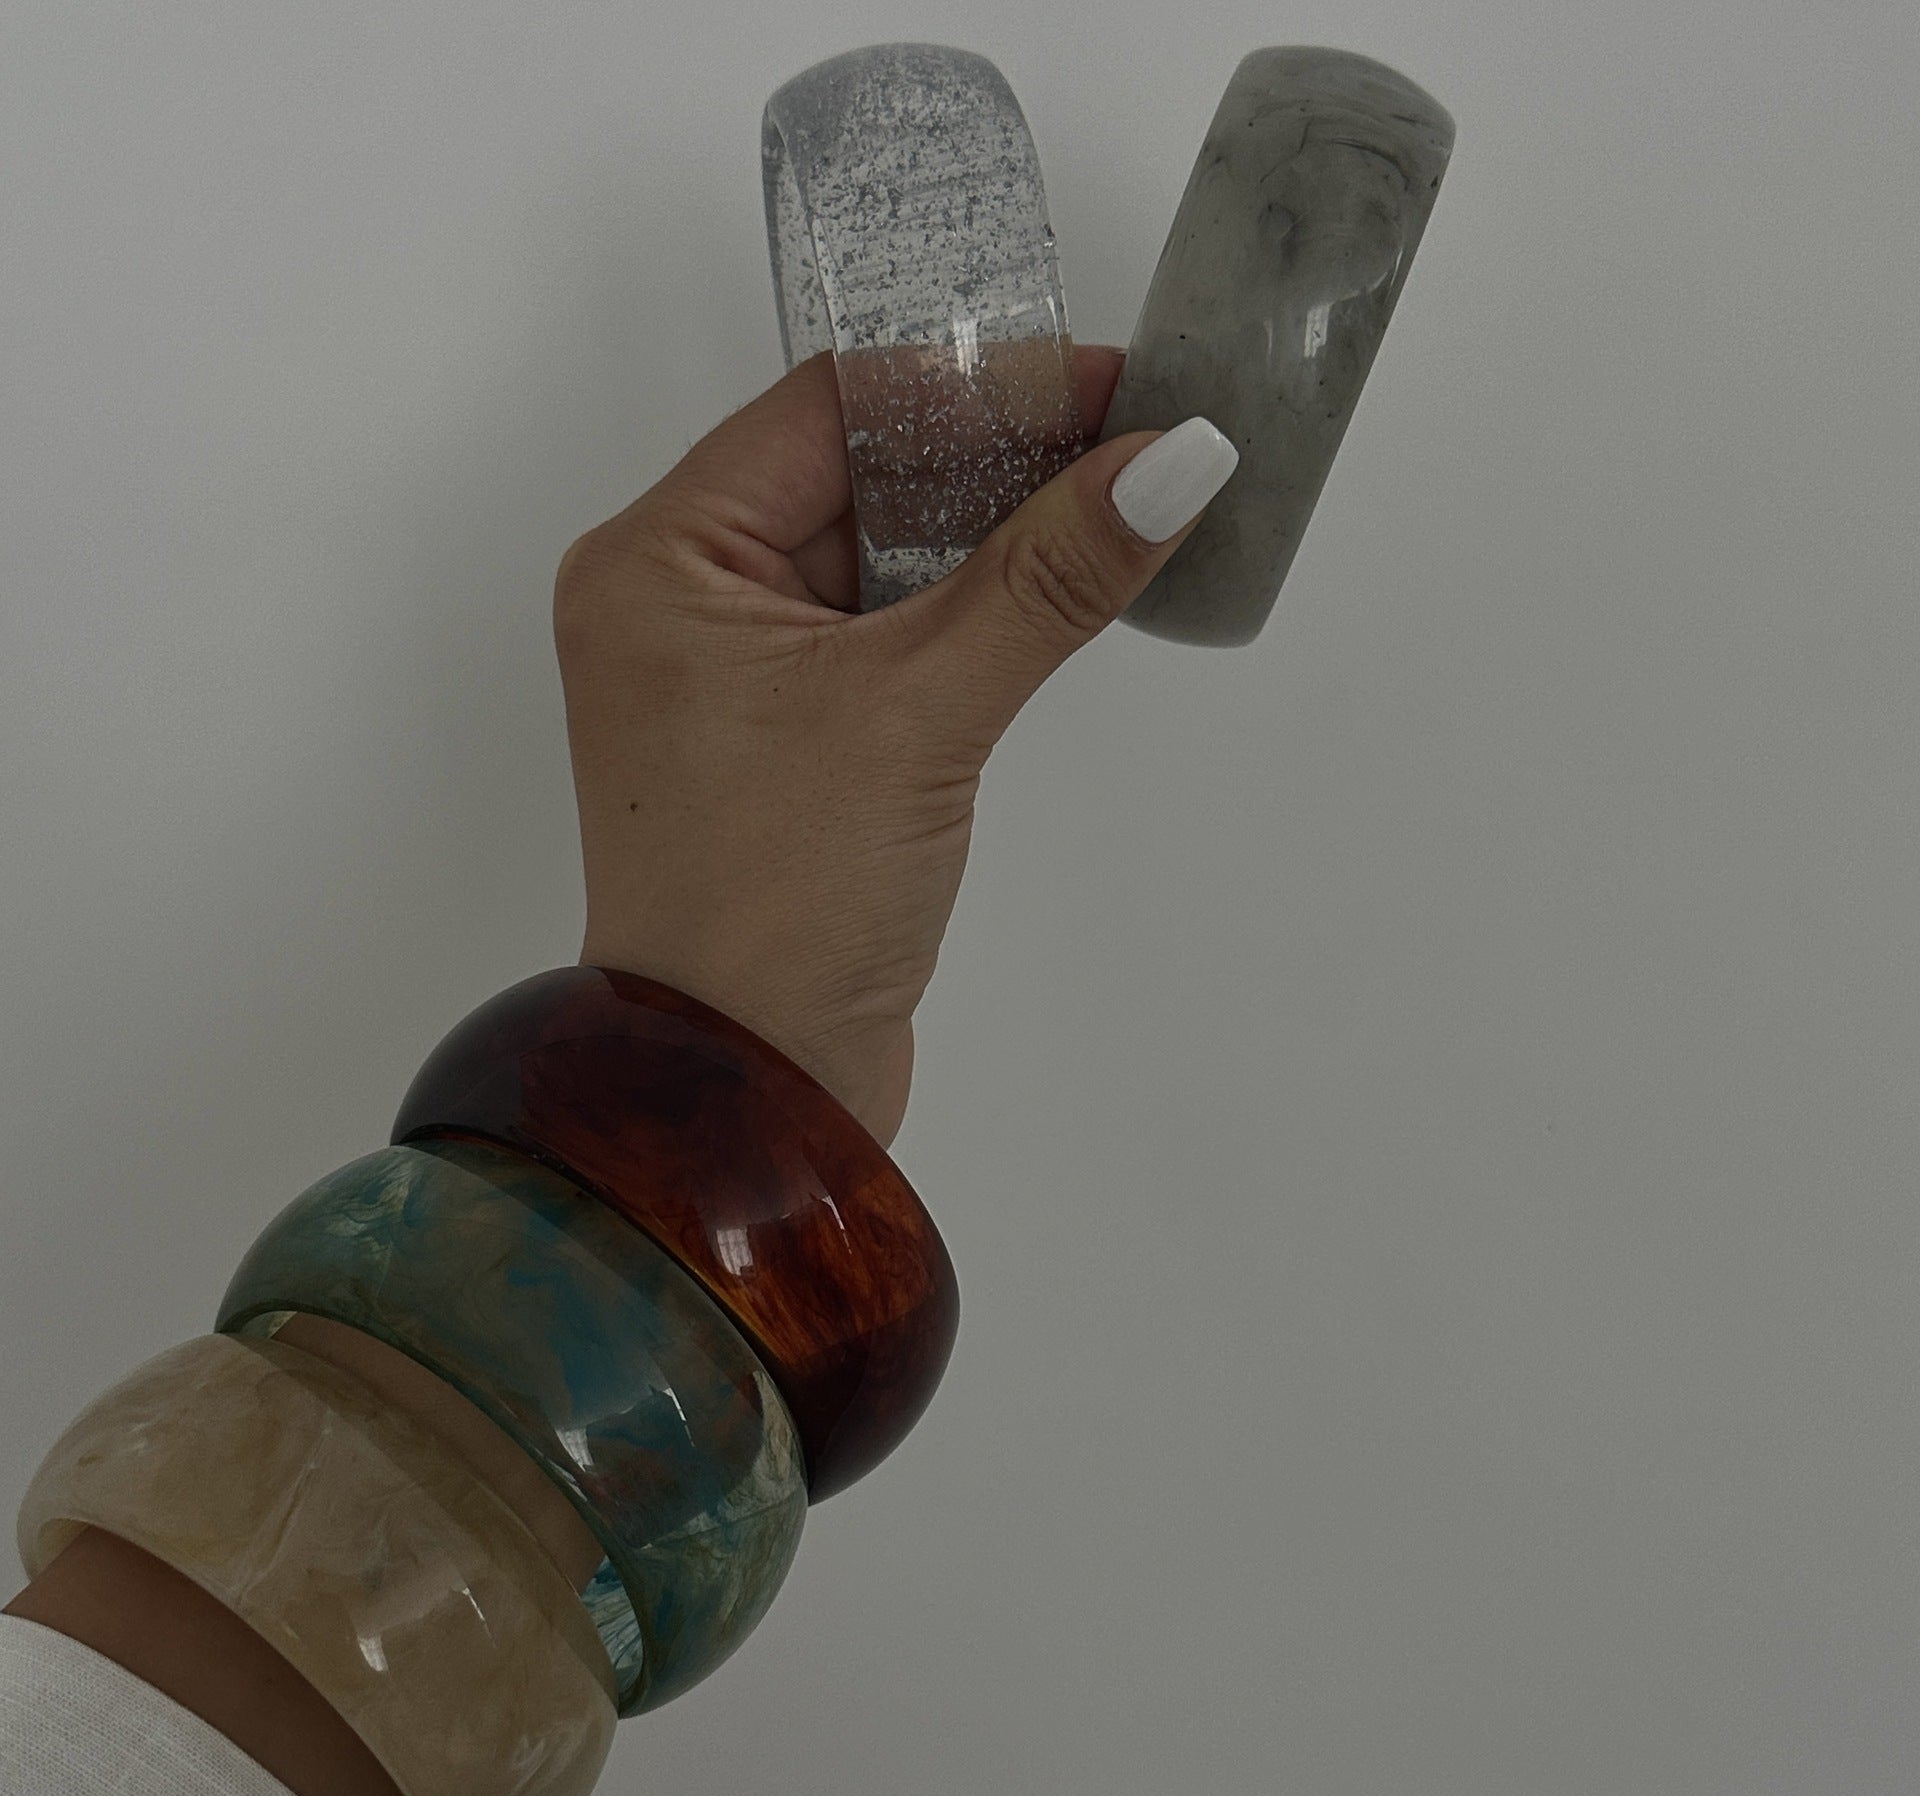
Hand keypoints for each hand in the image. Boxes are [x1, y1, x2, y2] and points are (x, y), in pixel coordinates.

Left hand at [552, 345, 1234, 1146]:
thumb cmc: (781, 905)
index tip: (1101, 386)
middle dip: (994, 461)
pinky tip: (1058, 599)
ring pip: (881, 563)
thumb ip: (1048, 578)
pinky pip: (888, 641)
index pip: (828, 412)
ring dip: (992, 541)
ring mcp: (733, 681)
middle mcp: (680, 606)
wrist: (749, 1092)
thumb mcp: (922, 715)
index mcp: (660, 563)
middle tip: (1130, 443)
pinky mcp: (790, 746)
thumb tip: (1172, 465)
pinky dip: (969, 619)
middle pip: (857, 480)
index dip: (971, 387)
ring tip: (1117, 508)